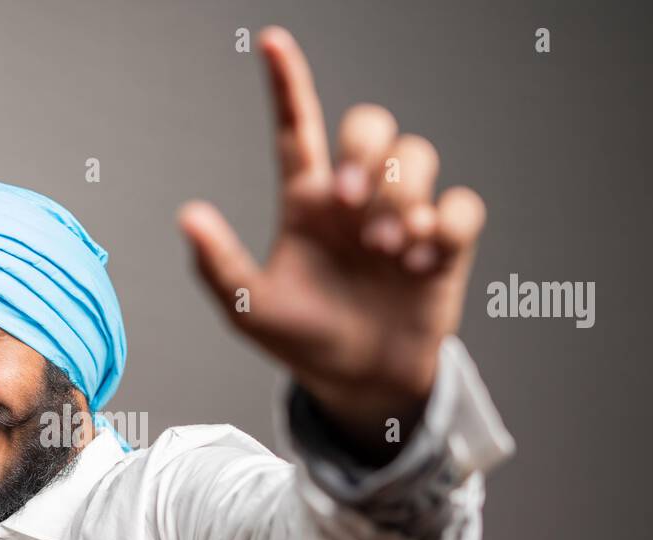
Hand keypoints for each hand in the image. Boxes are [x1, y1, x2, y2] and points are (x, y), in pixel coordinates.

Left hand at [178, 25, 486, 463]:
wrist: (359, 383)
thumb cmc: (305, 340)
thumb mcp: (251, 309)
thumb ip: (219, 265)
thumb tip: (188, 216)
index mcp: (306, 203)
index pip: (295, 129)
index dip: (286, 84)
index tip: (271, 43)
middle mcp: (356, 200)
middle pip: (371, 126)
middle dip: (366, 150)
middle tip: (351, 200)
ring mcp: (404, 216)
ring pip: (420, 155)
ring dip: (404, 195)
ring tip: (390, 248)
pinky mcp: (446, 244)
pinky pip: (464, 205)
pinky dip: (448, 225)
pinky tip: (423, 261)